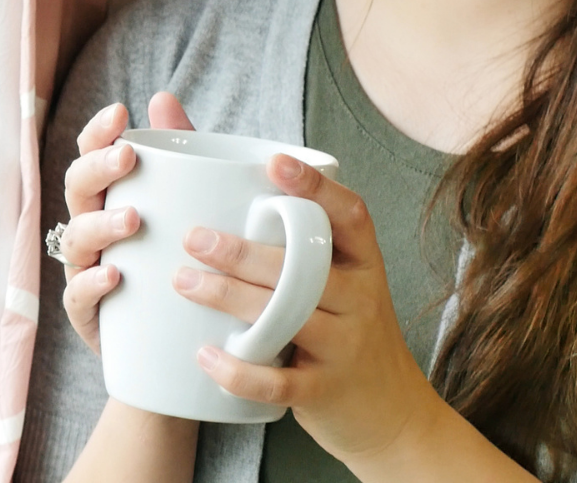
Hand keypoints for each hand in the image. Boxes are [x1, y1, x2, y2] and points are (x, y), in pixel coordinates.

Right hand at [60, 91, 194, 353]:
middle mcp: (90, 225)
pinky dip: (93, 284)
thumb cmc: (177, 255)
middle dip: (98, 168)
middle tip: (127, 157)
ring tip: (132, 219)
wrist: (177, 338)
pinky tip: (114, 275)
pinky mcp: (89, 314)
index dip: (99, 132)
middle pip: (77, 188)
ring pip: (76, 238)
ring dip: (101, 225)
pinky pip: (78, 296)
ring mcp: (85, 268)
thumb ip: (179, 151)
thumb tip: (162, 97)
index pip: (92, 153)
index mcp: (109, 194)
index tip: (121, 113)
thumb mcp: (187, 201)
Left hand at [171, 154, 437, 466]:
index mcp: (363, 262)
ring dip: (229, 297)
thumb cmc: (348, 327)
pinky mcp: (325, 391)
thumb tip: (235, 189)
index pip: (350, 215)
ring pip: (286, 316)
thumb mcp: (345, 281)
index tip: (274, 163)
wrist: (393, 414)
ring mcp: (345, 346)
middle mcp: (360, 299)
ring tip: (183, 281)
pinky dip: (239, 371)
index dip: (316, 187)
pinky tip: (205, 355)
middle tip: (194, 237)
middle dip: (243, 252)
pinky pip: (279, 382)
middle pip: (303, 268)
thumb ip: (304, 241)